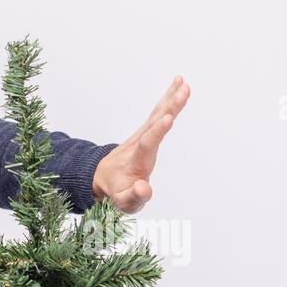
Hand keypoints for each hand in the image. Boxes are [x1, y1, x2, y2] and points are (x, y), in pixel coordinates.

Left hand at [92, 76, 190, 212]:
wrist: (103, 177)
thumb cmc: (117, 192)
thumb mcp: (123, 202)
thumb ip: (133, 197)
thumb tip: (143, 189)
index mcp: (137, 161)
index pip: (147, 144)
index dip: (157, 131)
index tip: (168, 118)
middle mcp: (139, 143)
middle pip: (155, 123)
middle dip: (170, 107)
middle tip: (183, 91)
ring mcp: (143, 135)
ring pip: (157, 114)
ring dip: (171, 98)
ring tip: (183, 83)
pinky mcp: (147, 131)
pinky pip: (158, 112)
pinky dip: (168, 99)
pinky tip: (179, 85)